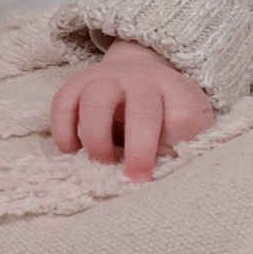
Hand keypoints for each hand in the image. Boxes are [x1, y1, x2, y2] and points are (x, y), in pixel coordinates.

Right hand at [49, 39, 214, 181]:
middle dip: (139, 149)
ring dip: (97, 139)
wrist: (139, 76)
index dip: (176, 142)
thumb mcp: (189, 123)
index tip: (170, 160)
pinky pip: (62, 104)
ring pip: (96, 100)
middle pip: (142, 109)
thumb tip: (175, 174)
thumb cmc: (166, 110)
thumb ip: (187, 145)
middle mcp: (141, 79)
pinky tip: (74, 150)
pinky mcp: (77, 84)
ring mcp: (107, 78)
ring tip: (103, 161)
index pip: (183, 114)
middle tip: (136, 177)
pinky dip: (64, 133)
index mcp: (175, 90)